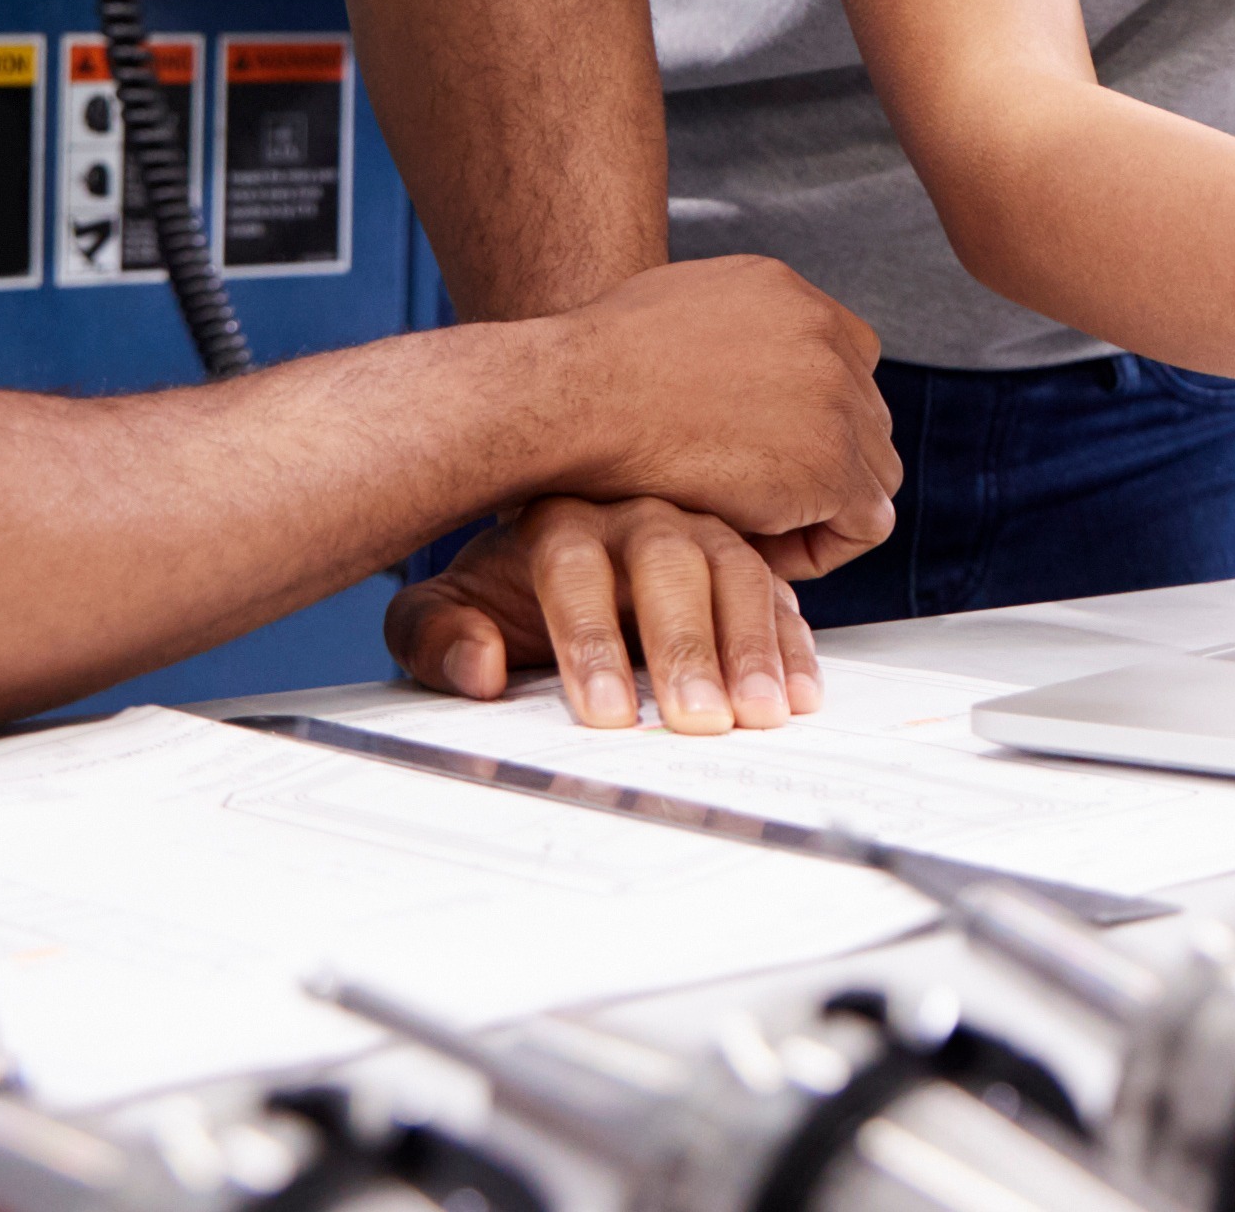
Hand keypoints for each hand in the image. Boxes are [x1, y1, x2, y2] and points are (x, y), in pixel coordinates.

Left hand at [386, 498, 820, 732]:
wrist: (543, 564)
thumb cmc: (498, 595)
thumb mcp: (441, 615)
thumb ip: (436, 638)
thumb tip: (479, 667)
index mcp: (558, 519)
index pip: (575, 566)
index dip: (591, 641)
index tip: (604, 714)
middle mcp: (636, 514)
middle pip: (670, 562)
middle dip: (686, 645)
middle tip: (696, 720)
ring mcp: (699, 531)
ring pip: (738, 569)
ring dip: (751, 645)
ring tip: (758, 713)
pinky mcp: (745, 563)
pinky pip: (780, 594)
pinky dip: (793, 645)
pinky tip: (797, 694)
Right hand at [524, 254, 899, 561]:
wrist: (577, 396)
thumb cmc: (590, 372)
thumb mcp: (671, 313)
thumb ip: (724, 334)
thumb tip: (724, 378)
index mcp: (786, 292)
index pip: (848, 356)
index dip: (816, 412)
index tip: (765, 450)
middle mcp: (824, 334)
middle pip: (864, 415)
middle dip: (820, 461)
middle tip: (756, 500)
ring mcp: (836, 396)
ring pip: (872, 469)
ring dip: (823, 504)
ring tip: (752, 529)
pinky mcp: (831, 464)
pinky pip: (866, 521)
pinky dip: (823, 546)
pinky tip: (762, 550)